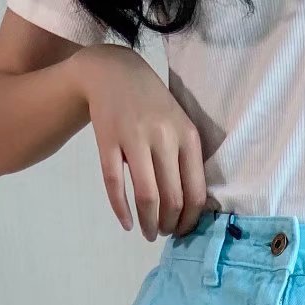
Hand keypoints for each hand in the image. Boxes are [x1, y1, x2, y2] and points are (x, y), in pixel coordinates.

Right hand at [73, 44, 206, 239]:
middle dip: (169, 225)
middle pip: (172, 199)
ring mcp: (134, 137)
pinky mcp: (107, 139)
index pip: (196, 193)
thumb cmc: (154, 107)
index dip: (190, 220)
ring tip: (148, 233)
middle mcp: (164, 137)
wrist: (114, 72)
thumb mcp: (180, 127)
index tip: (183, 231)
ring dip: (149, 223)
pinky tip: (127, 224)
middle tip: (163, 233)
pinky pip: (114, 183)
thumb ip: (187, 162)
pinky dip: (121, 209)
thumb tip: (191, 211)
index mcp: (188, 137)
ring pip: (146, 195)